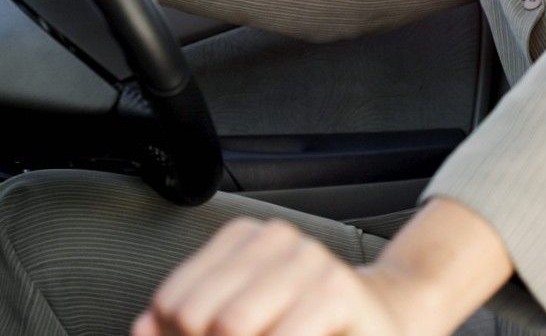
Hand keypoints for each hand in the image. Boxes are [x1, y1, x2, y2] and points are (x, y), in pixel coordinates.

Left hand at [132, 217, 412, 335]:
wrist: (383, 321)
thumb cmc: (308, 327)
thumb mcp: (242, 321)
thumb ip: (186, 326)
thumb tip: (142, 327)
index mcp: (245, 239)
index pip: (171, 300)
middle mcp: (276, 239)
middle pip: (195, 314)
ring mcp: (309, 260)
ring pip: (231, 324)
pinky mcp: (338, 290)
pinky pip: (283, 334)